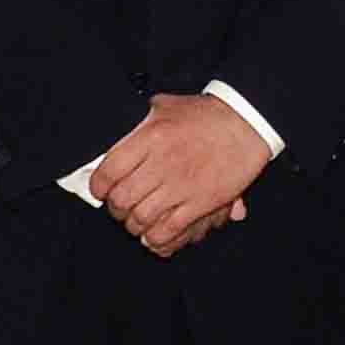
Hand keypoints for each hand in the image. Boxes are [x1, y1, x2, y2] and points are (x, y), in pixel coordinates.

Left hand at [91, 92, 271, 254]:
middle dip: (116, 209)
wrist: (245, 123)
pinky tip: (153, 234)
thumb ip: (138, 122)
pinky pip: (168, 231)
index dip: (98, 187)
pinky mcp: (200, 204)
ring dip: (134, 224)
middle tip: (119, 207)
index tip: (100, 191)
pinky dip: (155, 238)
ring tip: (136, 220)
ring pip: (141, 218)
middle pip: (122, 199)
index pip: (108, 172)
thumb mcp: (165, 106)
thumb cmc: (205, 114)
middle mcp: (162, 163)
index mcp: (150, 138)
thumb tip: (116, 137)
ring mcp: (181, 186)